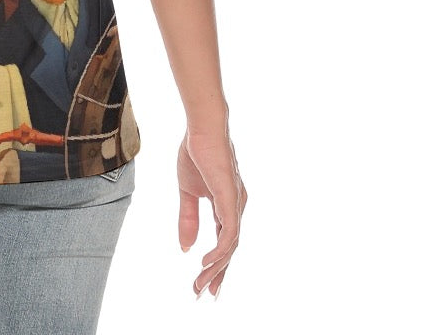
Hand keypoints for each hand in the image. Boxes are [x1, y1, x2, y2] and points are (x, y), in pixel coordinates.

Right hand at [177, 126, 247, 297]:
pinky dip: (220, 251)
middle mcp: (236, 207)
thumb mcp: (188, 191)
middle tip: (202, 294)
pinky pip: (229, 233)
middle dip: (217, 274)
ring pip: (230, 246)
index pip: (225, 242)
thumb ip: (187, 218)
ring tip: (200, 284)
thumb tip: (185, 247)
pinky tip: (206, 263)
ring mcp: (235, 204)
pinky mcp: (230, 199)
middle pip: (229, 249)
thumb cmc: (196, 152)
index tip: (204, 284)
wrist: (201, 128)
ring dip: (215, 267)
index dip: (216, 265)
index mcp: (228, 205)